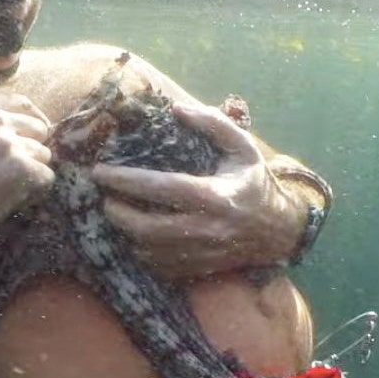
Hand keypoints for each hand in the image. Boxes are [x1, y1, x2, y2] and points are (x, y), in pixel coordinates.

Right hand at [0, 92, 54, 253]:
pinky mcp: (22, 171)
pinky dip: (33, 194)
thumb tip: (20, 121)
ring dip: (29, 175)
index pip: (22, 105)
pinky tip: (6, 203)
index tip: (23, 144)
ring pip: (43, 155)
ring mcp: (9, 144)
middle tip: (5, 175)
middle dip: (29, 151)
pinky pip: (46, 179)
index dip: (26, 127)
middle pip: (38, 129)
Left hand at [91, 101, 302, 277]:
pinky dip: (140, 251)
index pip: (163, 189)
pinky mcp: (197, 269)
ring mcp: (201, 254)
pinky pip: (158, 267)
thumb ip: (213, 123)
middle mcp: (206, 229)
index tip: (100, 171)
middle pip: (148, 227)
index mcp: (216, 196)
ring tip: (115, 212)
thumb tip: (176, 108)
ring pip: (148, 250)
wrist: (279, 232)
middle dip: (118, 212)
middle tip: (104, 196)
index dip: (128, 181)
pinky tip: (135, 234)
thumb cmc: (255, 183)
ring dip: (125, 232)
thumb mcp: (243, 147)